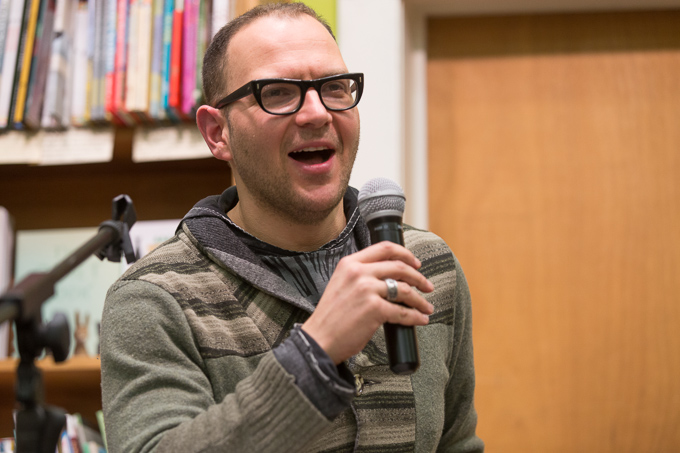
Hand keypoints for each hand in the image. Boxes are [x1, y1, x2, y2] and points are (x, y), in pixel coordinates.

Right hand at [301, 241, 434, 364]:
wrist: (319, 339)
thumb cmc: (331, 317)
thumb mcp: (341, 285)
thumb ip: (359, 276)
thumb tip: (389, 278)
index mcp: (350, 263)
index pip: (384, 248)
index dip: (405, 254)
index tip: (415, 263)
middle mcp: (358, 273)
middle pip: (399, 267)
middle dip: (418, 277)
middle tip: (427, 285)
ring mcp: (367, 290)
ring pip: (405, 290)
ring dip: (420, 299)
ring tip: (426, 307)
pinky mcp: (375, 309)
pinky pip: (403, 311)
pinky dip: (416, 317)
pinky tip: (420, 319)